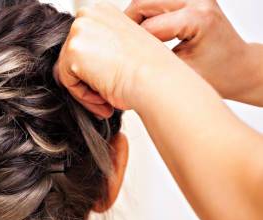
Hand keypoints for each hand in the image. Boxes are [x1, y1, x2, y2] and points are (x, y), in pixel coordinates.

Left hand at [54, 1, 178, 117]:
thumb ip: (99, 47)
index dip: (93, 68)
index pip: (81, 44)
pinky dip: (82, 95)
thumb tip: (81, 62)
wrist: (155, 80)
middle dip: (87, 80)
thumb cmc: (148, 70)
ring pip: (67, 70)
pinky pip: (66, 81)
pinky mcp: (73, 50)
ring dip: (85, 90)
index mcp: (101, 11)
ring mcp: (79, 30)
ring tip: (105, 100)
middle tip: (105, 98)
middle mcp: (88, 14)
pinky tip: (102, 98)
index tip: (107, 82)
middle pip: (70, 57)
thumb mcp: (120, 48)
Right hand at [125, 0, 261, 104]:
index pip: (148, 27)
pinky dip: (145, 16)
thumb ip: (152, 64)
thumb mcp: (180, 74)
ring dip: (135, 19)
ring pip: (147, 0)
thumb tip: (121, 71)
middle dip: (127, 26)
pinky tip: (144, 34)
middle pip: (143, 3)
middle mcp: (198, 0)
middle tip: (120, 48)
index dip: (130, 46)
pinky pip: (156, 1)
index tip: (119, 62)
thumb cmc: (218, 74)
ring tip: (132, 42)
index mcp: (198, 18)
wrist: (238, 66)